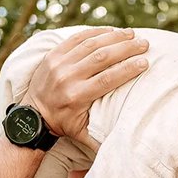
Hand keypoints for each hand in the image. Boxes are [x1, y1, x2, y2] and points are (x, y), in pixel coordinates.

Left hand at [28, 28, 149, 138]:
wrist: (32, 114)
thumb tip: (126, 147)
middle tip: (144, 44)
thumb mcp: (81, 133)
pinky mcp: (53, 54)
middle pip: (102, 57)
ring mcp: (59, 63)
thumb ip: (101, 137)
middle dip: (126, 48)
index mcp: (76, 97)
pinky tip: (111, 30)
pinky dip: (95, 32)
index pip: (108, 79)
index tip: (145, 62)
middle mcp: (67, 78)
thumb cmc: (63, 124)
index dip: (128, 69)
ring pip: (91, 44)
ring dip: (114, 37)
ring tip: (132, 34)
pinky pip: (77, 39)